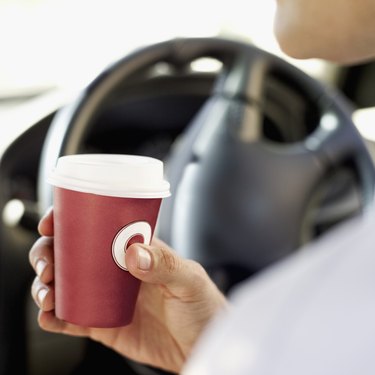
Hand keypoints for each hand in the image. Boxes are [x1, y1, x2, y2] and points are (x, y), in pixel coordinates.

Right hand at [29, 209, 226, 373]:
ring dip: (45, 286)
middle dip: (48, 254)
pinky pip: (71, 319)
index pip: (97, 227)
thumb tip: (133, 253)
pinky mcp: (103, 325)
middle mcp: (115, 271)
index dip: (69, 222)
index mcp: (134, 249)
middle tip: (46, 264)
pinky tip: (48, 316)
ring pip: (65, 285)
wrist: (203, 346)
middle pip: (71, 254)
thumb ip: (165, 264)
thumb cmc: (202, 306)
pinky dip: (53, 318)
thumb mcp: (189, 279)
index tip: (51, 223)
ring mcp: (106, 298)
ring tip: (46, 294)